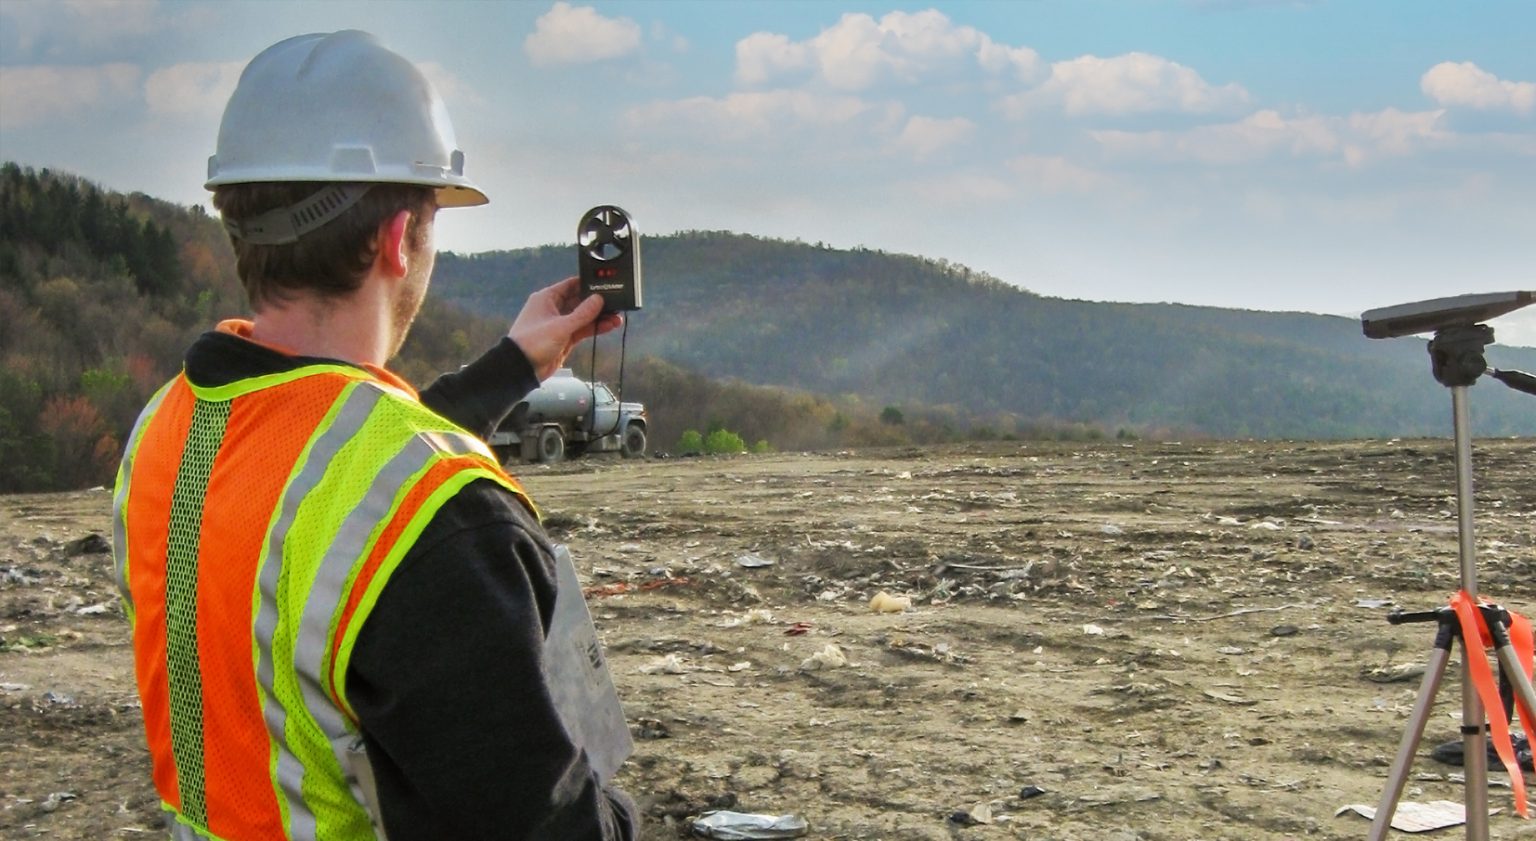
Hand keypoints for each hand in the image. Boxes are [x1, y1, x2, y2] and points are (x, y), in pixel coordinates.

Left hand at [508, 276, 622, 380]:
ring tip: (618, 316)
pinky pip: (583, 329)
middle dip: (597, 302)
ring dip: (599, 316)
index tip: (605, 283)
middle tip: (616, 301)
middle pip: (580, 301)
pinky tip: (610, 325)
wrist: (521, 368)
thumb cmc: (534, 342)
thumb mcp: (560, 326)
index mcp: (547, 298)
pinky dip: (595, 327)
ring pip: (583, 316)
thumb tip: (599, 299)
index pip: (571, 285)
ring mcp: (560, 324)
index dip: (588, 283)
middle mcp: (554, 308)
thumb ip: (582, 313)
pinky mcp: (565, 338)